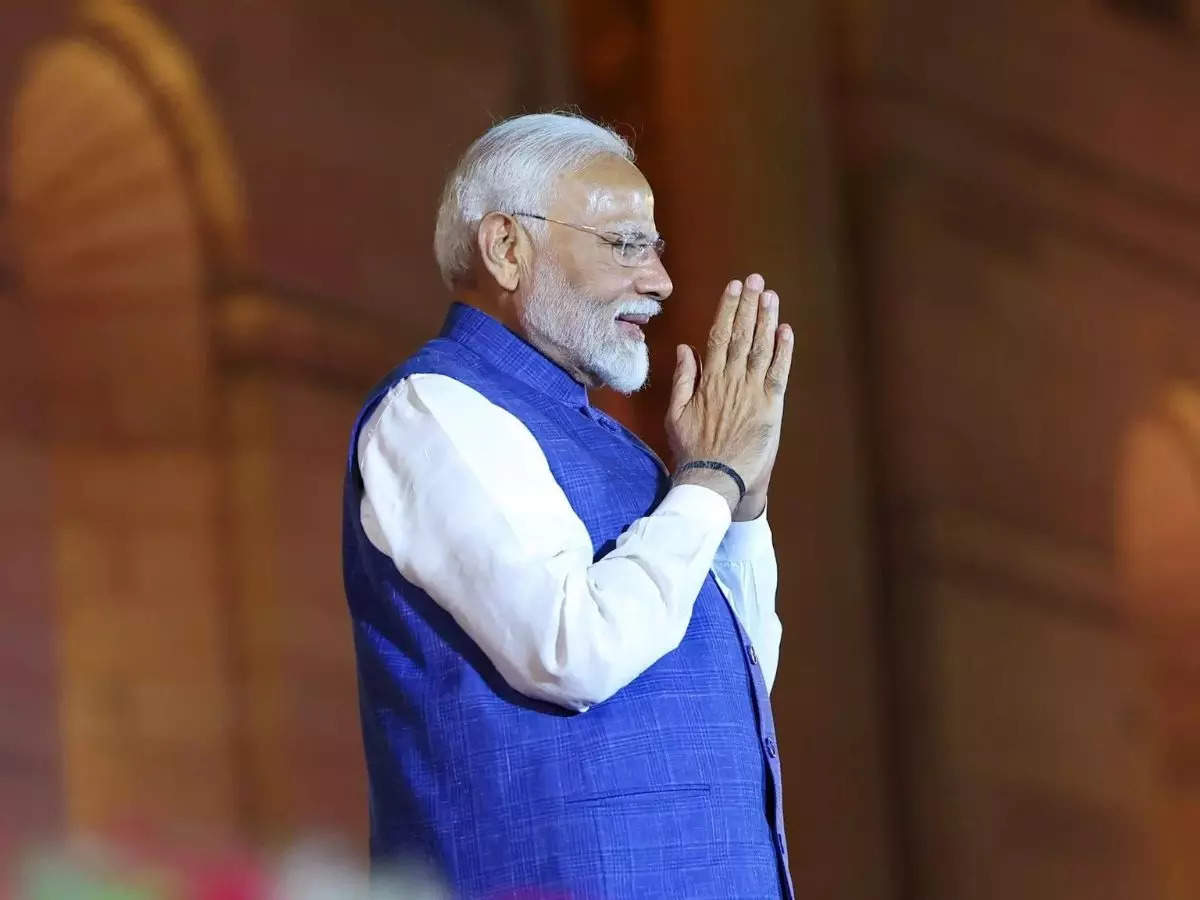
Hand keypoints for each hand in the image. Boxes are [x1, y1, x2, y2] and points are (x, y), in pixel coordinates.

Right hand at [664, 273, 793, 514]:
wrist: (716, 478)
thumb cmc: (692, 449)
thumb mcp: (676, 413)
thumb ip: (683, 378)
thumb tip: (684, 348)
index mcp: (709, 379)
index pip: (719, 335)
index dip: (728, 309)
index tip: (734, 287)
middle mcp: (732, 380)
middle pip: (743, 335)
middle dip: (749, 305)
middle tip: (756, 280)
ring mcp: (753, 391)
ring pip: (762, 348)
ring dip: (767, 320)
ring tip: (770, 296)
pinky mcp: (771, 406)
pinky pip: (779, 372)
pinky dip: (784, 350)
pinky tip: (786, 330)